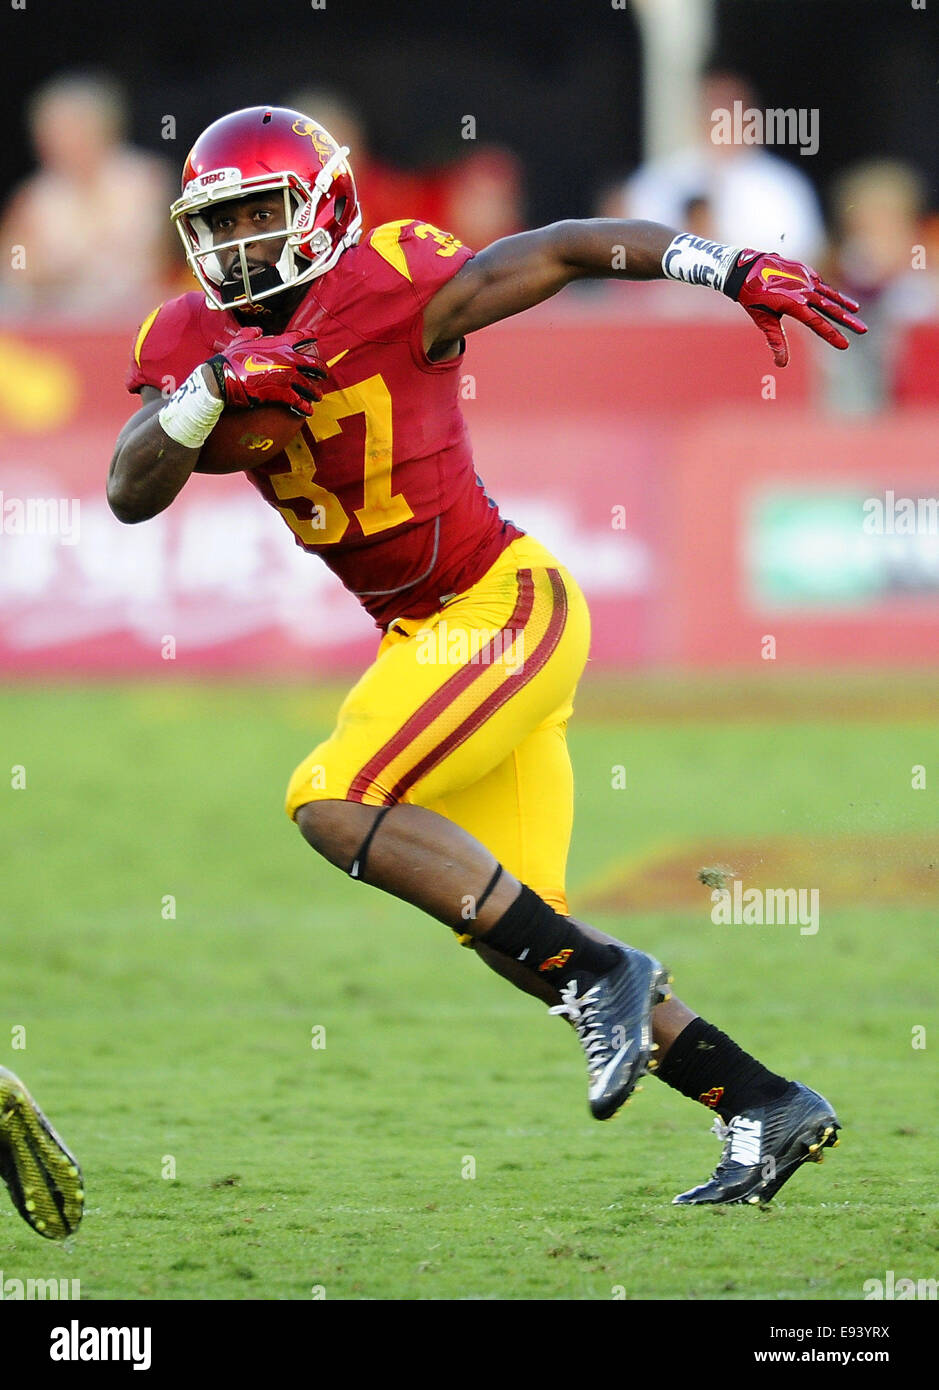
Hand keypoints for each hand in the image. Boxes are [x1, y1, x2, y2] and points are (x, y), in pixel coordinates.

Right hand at [207, 327, 327, 415]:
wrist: (223, 378)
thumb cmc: (230, 359)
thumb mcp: (241, 340)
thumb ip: (251, 333)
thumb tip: (258, 330)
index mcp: (278, 344)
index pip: (299, 337)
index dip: (309, 336)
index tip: (316, 337)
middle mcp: (287, 359)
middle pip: (313, 363)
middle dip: (322, 369)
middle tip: (325, 374)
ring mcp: (287, 376)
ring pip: (310, 385)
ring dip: (315, 392)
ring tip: (318, 397)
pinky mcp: (282, 393)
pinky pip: (300, 402)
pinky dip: (306, 408)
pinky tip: (308, 411)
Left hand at [725, 250, 867, 367]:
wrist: (746, 268)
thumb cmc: (753, 298)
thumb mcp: (763, 321)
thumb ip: (776, 341)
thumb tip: (782, 365)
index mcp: (794, 304)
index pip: (817, 324)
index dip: (832, 335)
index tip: (845, 345)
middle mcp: (804, 290)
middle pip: (830, 308)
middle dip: (847, 321)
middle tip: (863, 330)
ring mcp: (805, 278)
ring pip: (829, 294)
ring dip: (843, 304)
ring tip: (856, 311)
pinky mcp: (804, 271)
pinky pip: (821, 284)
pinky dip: (830, 292)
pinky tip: (838, 299)